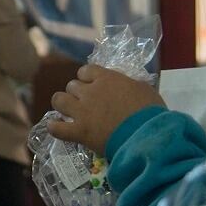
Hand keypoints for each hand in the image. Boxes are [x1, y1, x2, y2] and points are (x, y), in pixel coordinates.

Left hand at [48, 65, 165, 154]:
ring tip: (69, 112)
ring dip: (63, 104)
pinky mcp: (79, 131)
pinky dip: (54, 127)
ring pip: (58, 100)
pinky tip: (57, 127)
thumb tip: (124, 85)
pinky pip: (56, 128)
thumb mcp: (144, 89)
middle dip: (77, 93)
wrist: (146, 135)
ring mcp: (82, 111)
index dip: (87, 78)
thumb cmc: (150, 111)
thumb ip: (128, 84)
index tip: (93, 85)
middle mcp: (90, 92)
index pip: (86, 70)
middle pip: (72, 85)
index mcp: (106, 79)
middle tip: (86, 103)